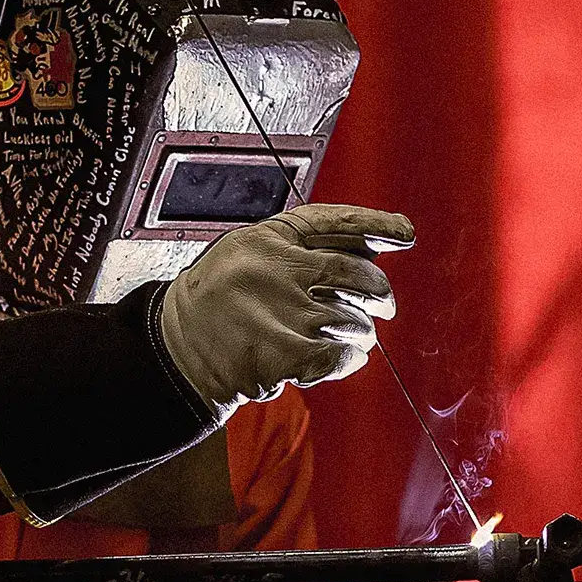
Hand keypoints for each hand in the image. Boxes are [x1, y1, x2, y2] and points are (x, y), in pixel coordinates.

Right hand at [158, 203, 414, 421]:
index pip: (333, 223)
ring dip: (361, 334)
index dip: (375, 224)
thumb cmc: (219, 299)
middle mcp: (274, 270)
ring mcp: (279, 314)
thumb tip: (370, 250)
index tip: (405, 232)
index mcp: (266, 239)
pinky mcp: (281, 355)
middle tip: (383, 305)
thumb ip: (300, 247)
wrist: (177, 349)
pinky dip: (348, 359)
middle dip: (379, 294)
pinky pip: (340, 355)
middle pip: (356, 276)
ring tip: (350, 338)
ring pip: (354, 321)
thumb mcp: (247, 252)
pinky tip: (339, 357)